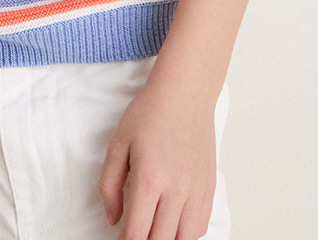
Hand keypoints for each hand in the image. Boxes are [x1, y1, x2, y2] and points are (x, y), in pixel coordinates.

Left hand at [98, 72, 216, 239]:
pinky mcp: (209, 189)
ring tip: (152, 230)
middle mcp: (176, 191)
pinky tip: (172, 225)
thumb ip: (109, 185)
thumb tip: (113, 219)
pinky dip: (185, 234)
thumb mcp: (117, 143)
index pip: (136, 235)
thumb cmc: (150, 113)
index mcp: (149, 180)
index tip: (118, 239)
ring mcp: (196, 192)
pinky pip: (200, 228)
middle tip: (132, 233)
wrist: (184, 93)